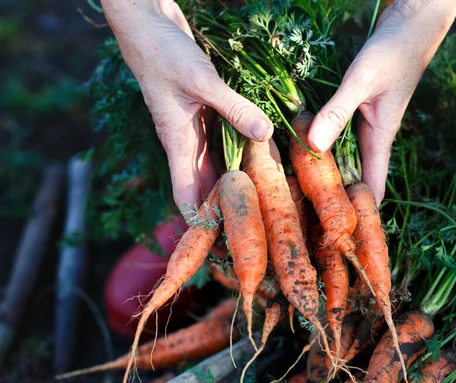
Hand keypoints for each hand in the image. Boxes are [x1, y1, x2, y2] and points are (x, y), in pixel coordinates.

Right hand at [101, 0, 273, 210]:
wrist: (146, 21)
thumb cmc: (162, 52)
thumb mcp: (200, 81)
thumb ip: (233, 108)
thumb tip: (264, 134)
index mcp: (177, 142)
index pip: (185, 194)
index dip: (199, 219)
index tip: (220, 242)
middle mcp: (186, 140)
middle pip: (206, 182)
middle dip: (224, 202)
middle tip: (254, 220)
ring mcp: (195, 124)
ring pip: (218, 160)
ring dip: (235, 175)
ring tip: (263, 192)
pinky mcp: (204, 109)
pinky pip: (224, 135)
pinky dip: (239, 145)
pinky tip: (260, 150)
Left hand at [307, 0, 455, 203]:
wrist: (410, 25)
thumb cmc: (392, 52)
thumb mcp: (362, 81)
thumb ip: (338, 112)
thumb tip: (314, 147)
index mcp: (380, 138)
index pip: (373, 187)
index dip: (361, 213)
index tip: (340, 236)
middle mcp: (373, 137)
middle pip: (356, 179)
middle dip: (339, 200)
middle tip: (309, 221)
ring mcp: (365, 125)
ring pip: (345, 159)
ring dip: (328, 175)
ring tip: (300, 196)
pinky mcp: (356, 111)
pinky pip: (338, 138)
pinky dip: (323, 148)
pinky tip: (302, 152)